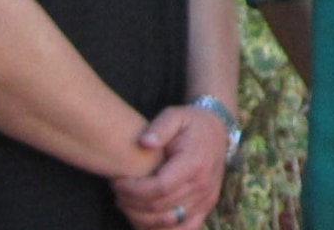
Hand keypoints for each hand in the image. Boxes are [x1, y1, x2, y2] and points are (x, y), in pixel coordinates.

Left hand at [111, 105, 227, 227]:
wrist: (217, 130)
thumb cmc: (190, 123)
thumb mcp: (174, 115)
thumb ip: (159, 127)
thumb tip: (144, 143)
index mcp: (194, 163)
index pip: (159, 187)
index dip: (134, 190)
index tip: (117, 182)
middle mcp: (202, 186)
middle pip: (160, 208)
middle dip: (131, 203)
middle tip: (116, 192)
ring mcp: (206, 200)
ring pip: (168, 223)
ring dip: (141, 218)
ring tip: (125, 203)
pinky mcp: (206, 208)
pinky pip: (183, 229)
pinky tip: (143, 219)